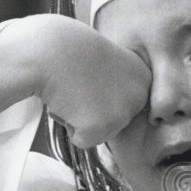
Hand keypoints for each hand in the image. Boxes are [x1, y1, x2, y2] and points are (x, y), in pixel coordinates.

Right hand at [0, 14, 150, 145]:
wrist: (45, 50)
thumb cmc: (69, 51)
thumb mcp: (108, 61)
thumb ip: (119, 84)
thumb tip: (112, 105)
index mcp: (144, 78)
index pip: (124, 103)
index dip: (102, 91)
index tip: (93, 72)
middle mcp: (140, 96)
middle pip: (115, 121)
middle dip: (93, 108)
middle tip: (80, 82)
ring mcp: (121, 114)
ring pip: (100, 132)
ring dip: (81, 117)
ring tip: (72, 89)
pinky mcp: (100, 129)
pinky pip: (82, 140)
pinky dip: (69, 126)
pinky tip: (65, 102)